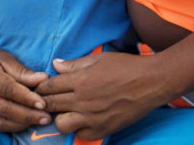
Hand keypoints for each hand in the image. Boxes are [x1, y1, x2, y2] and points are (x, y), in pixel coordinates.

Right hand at [0, 39, 50, 132]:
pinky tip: (26, 124)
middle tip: (46, 117)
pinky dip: (12, 127)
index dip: (26, 98)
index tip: (43, 103)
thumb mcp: (5, 58)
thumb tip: (43, 79)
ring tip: (40, 121)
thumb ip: (23, 71)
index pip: (8, 89)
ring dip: (21, 124)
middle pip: (4, 108)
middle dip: (27, 115)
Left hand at [38, 52, 172, 139]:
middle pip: (51, 104)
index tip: (41, 88)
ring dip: (61, 118)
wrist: (152, 82)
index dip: (42, 87)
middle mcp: (83, 100)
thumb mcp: (100, 59)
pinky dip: (79, 128)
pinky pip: (80, 134)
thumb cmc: (127, 66)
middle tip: (48, 101)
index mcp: (81, 80)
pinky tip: (84, 120)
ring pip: (61, 124)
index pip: (49, 86)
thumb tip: (55, 65)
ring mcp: (92, 117)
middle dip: (45, 102)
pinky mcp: (102, 129)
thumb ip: (75, 64)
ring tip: (67, 112)